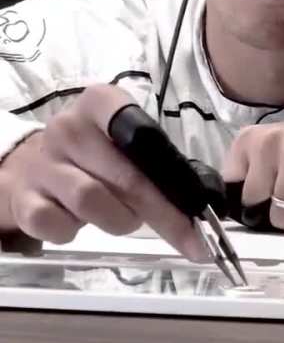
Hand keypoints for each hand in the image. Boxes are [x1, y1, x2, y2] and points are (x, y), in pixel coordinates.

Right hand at [0, 84, 206, 260]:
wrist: (29, 164)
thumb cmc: (92, 152)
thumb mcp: (120, 139)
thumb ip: (155, 157)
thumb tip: (201, 197)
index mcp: (99, 103)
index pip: (141, 131)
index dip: (172, 172)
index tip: (198, 203)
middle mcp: (68, 127)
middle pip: (126, 176)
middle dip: (165, 214)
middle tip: (193, 240)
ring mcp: (44, 163)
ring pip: (92, 200)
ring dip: (121, 220)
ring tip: (125, 220)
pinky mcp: (24, 200)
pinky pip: (59, 226)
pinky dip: (77, 233)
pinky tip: (79, 223)